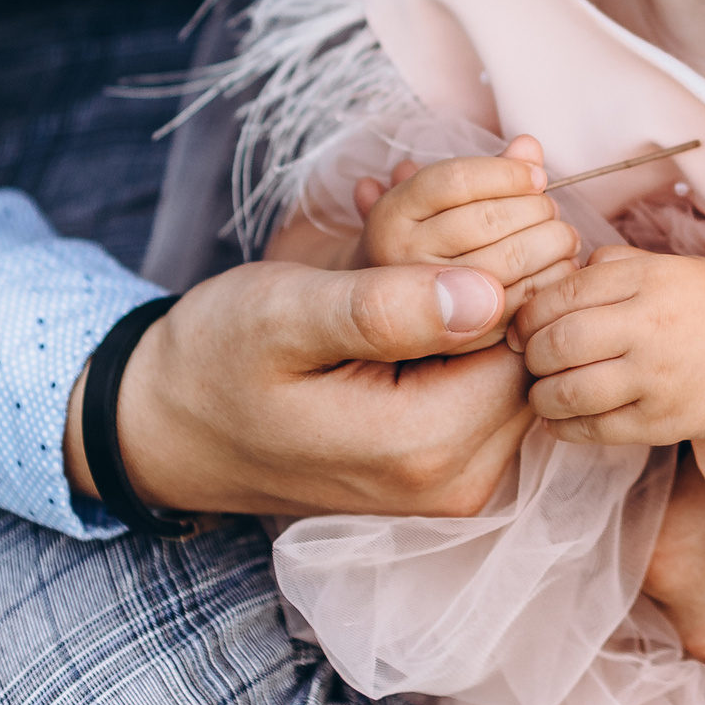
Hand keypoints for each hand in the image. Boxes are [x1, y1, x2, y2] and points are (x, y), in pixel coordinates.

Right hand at [62, 258, 533, 517]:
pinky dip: (466, 330)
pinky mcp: (448, 466)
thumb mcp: (286, 315)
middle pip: (531, 355)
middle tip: (425, 235)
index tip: (450, 223)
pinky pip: (488, 381)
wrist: (172, 426)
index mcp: (424, 448)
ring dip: (483, 300)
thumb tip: (489, 293)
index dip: (507, 266)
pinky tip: (413, 294)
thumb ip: (384, 309)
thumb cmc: (217, 359)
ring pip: (515, 363)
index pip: (528, 337)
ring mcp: (455, 481)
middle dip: (497, 278)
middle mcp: (456, 480)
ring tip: (408, 258)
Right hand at [356, 135, 578, 308]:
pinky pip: (521, 302)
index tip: (538, 175)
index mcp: (392, 214)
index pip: (456, 180)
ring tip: (564, 236)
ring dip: (550, 242)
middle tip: (553, 210)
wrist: (393, 317)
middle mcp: (397, 257)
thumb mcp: (440, 203)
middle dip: (535, 209)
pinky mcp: (461, 341)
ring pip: (507, 260)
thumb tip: (529, 147)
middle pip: (485, 219)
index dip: (507, 172)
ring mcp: (422, 303)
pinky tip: (562, 268)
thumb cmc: (434, 245)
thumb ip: (486, 173)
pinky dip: (552, 279)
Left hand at [516, 247, 704, 444]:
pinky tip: (560, 419)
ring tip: (541, 392)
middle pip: (559, 342)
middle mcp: (651, 327)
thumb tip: (560, 274)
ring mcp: (656, 379)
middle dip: (531, 354)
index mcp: (650, 280)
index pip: (564, 294)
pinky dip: (563, 428)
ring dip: (540, 396)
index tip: (523, 325)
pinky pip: (594, 430)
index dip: (529, 313)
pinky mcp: (661, 423)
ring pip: (569, 392)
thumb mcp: (673, 266)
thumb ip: (615, 265)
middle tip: (530, 358)